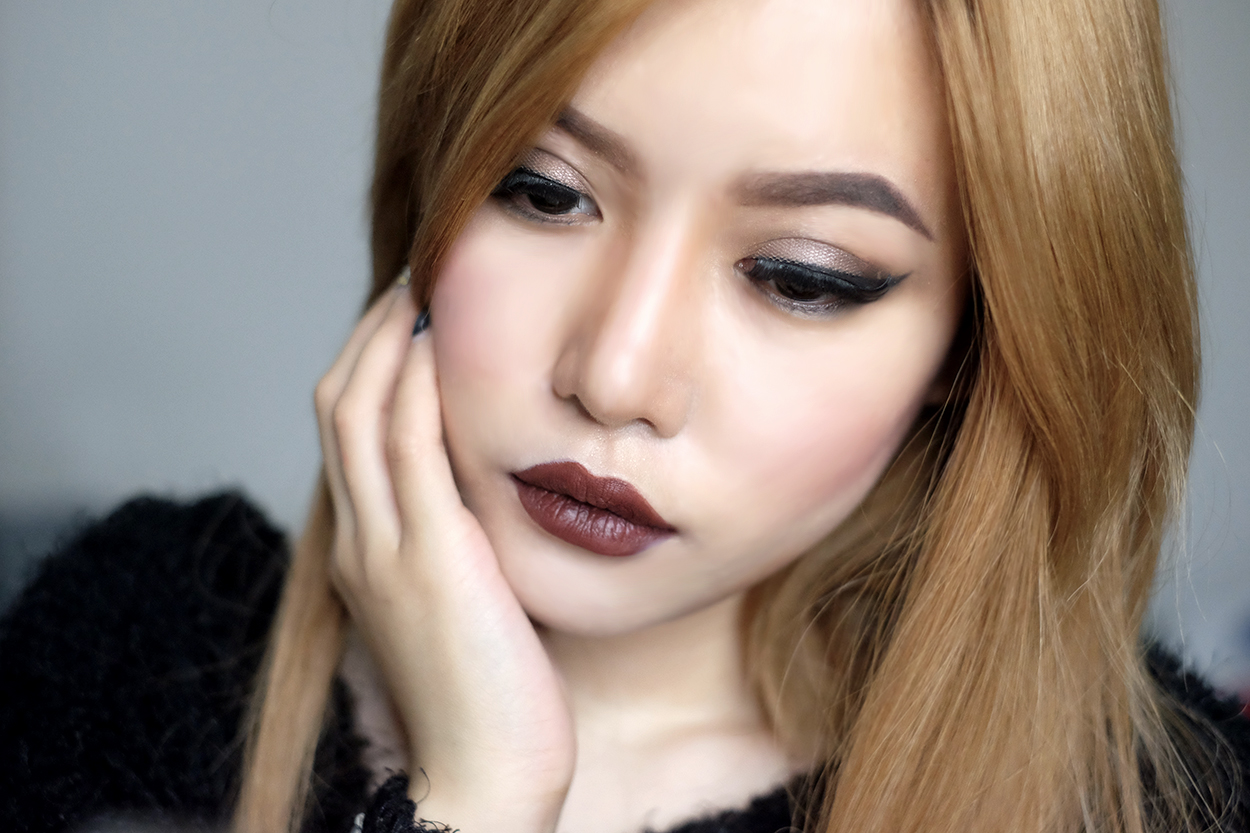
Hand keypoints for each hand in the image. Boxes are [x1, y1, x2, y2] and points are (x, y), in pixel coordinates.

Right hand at [314, 283, 574, 832]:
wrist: (482, 778)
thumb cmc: (489, 697)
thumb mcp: (466, 605)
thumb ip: (461, 544)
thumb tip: (489, 492)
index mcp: (369, 552)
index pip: (350, 435)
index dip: (372, 367)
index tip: (414, 319)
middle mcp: (362, 542)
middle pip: (338, 407)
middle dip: (370, 335)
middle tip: (414, 281)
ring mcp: (386, 549)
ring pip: (357, 413)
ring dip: (386, 340)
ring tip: (422, 287)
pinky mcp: (428, 559)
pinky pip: (405, 448)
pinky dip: (411, 384)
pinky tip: (436, 340)